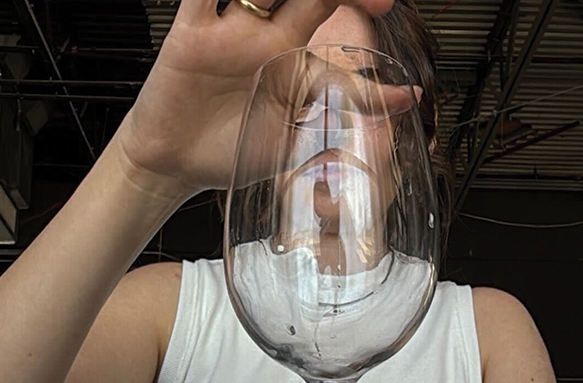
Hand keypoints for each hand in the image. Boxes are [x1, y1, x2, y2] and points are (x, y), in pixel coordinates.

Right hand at [106, 0, 391, 200]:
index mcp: (295, 58)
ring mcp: (230, 30)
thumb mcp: (298, 136)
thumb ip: (347, 110)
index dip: (362, 13)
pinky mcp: (191, 32)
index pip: (336, 28)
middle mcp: (266, 36)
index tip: (389, 23)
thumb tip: (407, 100)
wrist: (175, 167)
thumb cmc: (233, 151)